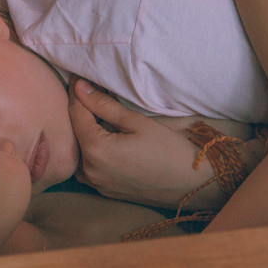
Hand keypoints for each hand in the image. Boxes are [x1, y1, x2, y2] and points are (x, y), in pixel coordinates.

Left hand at [68, 78, 222, 209]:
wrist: (192, 184)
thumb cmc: (169, 150)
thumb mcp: (136, 121)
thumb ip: (104, 105)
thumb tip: (80, 88)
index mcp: (96, 150)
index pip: (76, 114)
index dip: (76, 93)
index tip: (78, 77)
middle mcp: (90, 170)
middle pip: (76, 133)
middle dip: (82, 111)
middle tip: (91, 90)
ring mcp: (97, 184)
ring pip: (82, 151)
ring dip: (87, 132)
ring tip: (100, 114)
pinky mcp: (106, 191)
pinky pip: (91, 166)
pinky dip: (94, 150)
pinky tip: (108, 138)